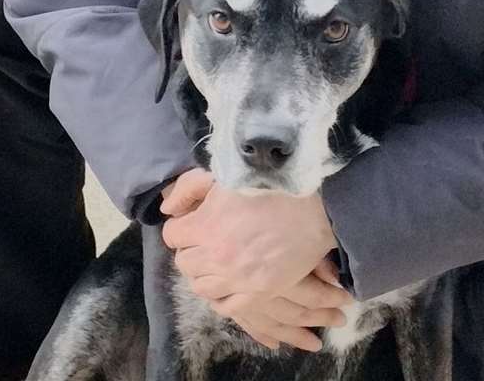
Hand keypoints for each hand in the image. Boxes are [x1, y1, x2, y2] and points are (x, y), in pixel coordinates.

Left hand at [160, 171, 351, 350]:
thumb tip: (168, 210)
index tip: (195, 222)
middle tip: (207, 240)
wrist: (315, 209)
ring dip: (204, 274)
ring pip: (201, 287)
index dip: (182, 227)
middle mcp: (216, 256)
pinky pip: (226, 306)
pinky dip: (222, 297)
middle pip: (185, 262)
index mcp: (206, 225)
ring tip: (218, 261)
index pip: (172, 235)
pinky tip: (228, 285)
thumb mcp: (226, 176)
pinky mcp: (258, 293)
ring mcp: (237, 278)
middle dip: (192, 250)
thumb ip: (189, 187)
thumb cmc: (271, 187)